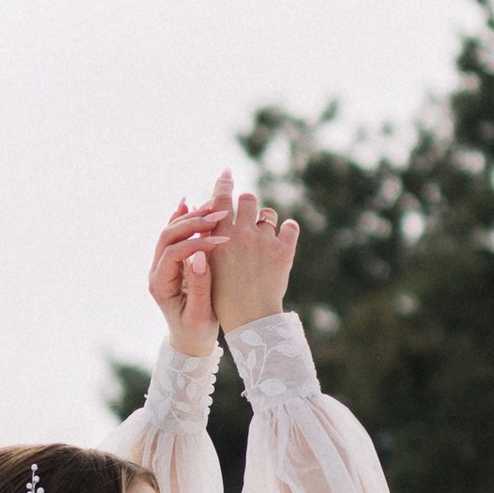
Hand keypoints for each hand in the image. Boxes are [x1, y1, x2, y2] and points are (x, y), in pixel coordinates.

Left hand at [149, 175, 233, 354]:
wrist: (189, 340)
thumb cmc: (196, 332)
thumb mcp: (200, 313)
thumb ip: (199, 285)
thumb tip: (199, 255)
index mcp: (160, 285)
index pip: (173, 253)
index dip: (197, 243)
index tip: (222, 240)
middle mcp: (157, 271)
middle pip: (168, 236)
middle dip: (193, 223)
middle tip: (220, 215)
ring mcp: (163, 265)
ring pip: (171, 231)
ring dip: (192, 217)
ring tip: (215, 207)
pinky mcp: (174, 261)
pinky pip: (176, 235)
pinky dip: (184, 218)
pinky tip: (192, 203)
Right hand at [205, 187, 300, 329]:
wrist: (249, 320)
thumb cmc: (221, 294)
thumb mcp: (206, 263)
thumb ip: (206, 236)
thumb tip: (202, 210)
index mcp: (220, 236)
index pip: (222, 197)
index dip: (224, 183)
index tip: (227, 173)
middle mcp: (242, 234)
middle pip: (248, 199)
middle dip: (247, 205)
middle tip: (246, 218)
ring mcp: (265, 242)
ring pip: (268, 215)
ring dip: (264, 222)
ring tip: (261, 239)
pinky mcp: (285, 251)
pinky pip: (290, 227)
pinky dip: (287, 231)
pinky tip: (283, 238)